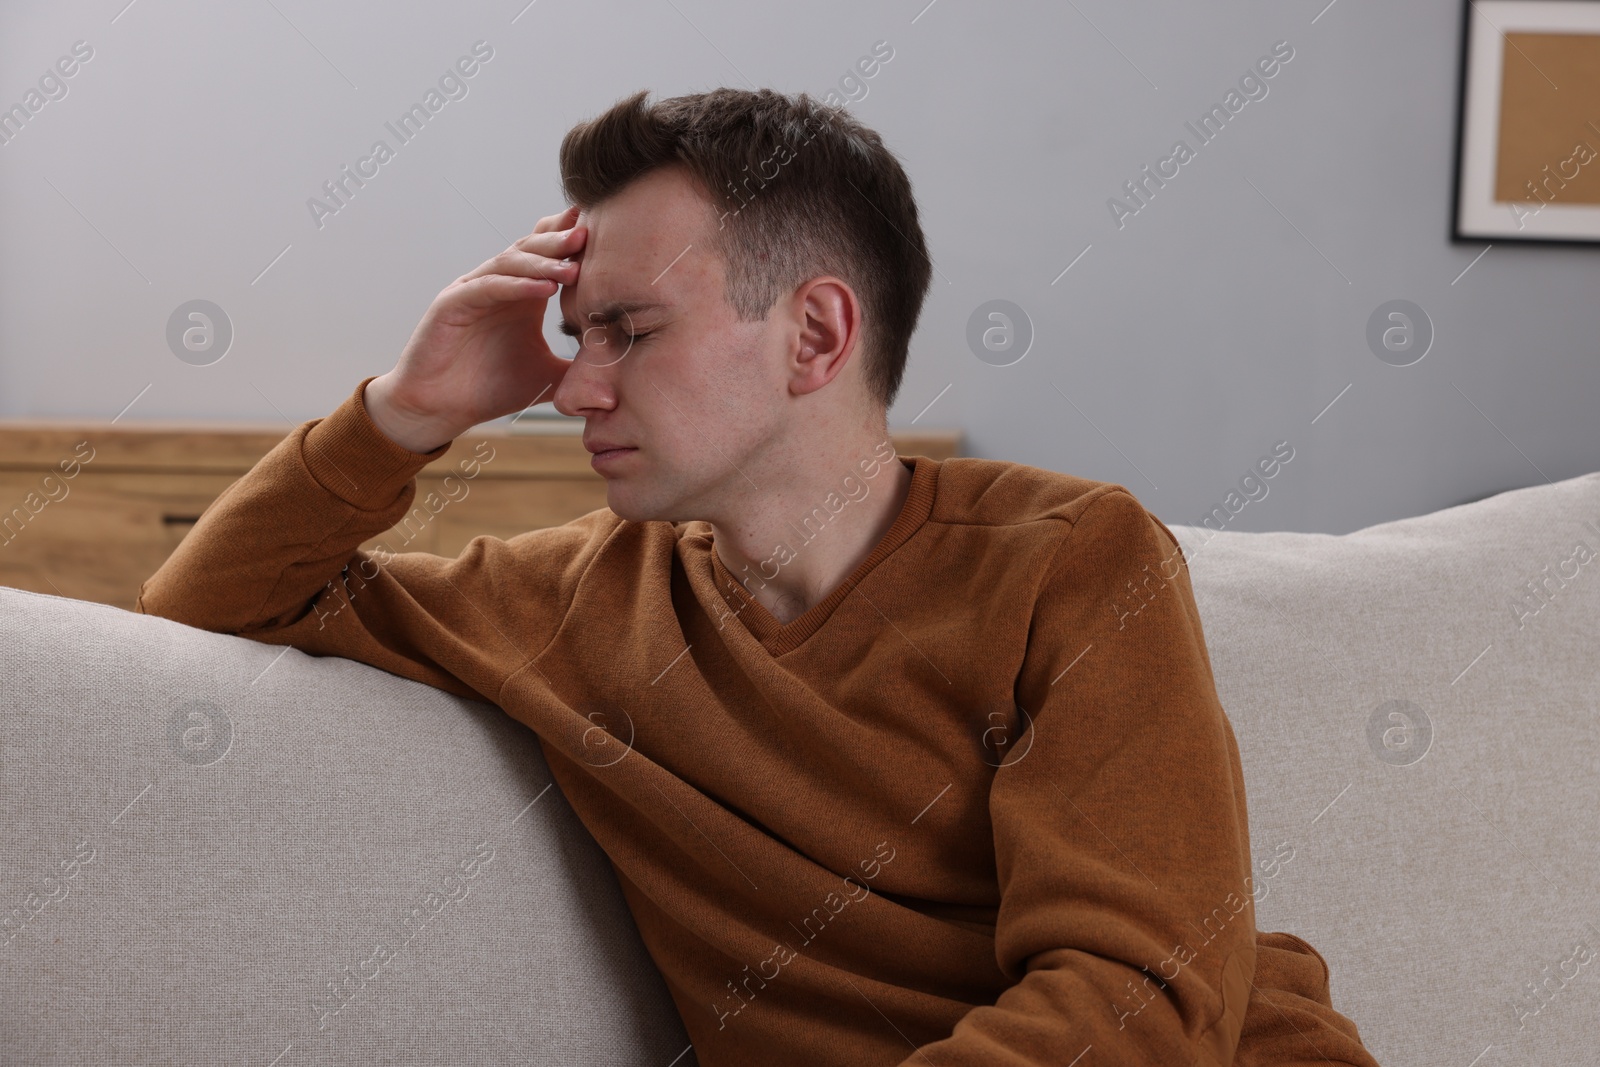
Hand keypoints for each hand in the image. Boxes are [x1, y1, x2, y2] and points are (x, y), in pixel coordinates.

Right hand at [366, 206, 586, 451]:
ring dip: (542, 262)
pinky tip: (543, 289)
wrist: (441, 410)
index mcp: (522, 296)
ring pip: (510, 263)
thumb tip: (626, 376)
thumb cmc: (490, 389)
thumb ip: (579, 369)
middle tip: (590, 233)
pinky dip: (515, 286)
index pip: (548, 258)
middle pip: (531, 251)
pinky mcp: (451, 304)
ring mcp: (473, 291)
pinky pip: (487, 288)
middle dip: (560, 241)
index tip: (607, 234)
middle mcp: (499, 286)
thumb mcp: (548, 377)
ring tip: (572, 264)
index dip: (571, 244)